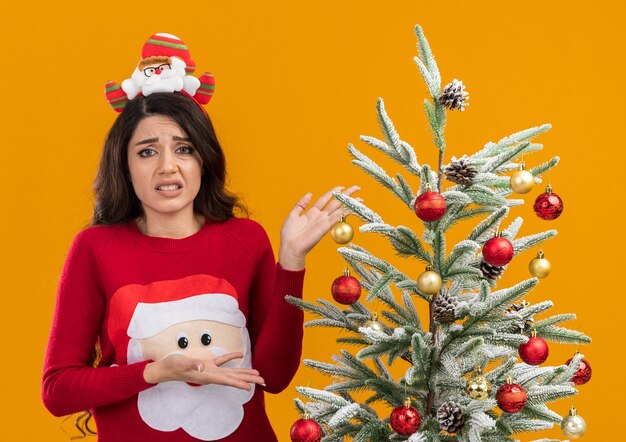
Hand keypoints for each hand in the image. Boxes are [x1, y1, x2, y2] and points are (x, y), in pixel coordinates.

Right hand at [143, 353, 264, 390]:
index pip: (226, 381)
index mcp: (207, 376)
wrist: (165, 368)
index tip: (250, 387)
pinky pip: (222, 361)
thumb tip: (202, 367)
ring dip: (244, 372)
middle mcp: (212, 375)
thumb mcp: (182, 363)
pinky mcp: (208, 364)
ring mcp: (210, 370)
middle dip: (249, 380)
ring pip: (231, 372)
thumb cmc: (173, 367)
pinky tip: (240, 356)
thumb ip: (192, 365)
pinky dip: (231, 358)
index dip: (238, 383)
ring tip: (257, 374)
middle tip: (263, 381)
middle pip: (234, 378)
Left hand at [279, 185, 360, 269]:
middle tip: (357, 188)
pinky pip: (336, 218)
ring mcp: (324, 222)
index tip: (342, 187)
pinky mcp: (325, 228)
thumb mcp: (293, 215)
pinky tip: (352, 208)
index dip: (334, 192)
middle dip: (347, 195)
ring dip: (350, 204)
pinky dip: (343, 213)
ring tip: (360, 199)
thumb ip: (301, 204)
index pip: (326, 199)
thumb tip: (310, 193)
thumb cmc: (289, 234)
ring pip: (339, 210)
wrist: (290, 248)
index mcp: (312, 212)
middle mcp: (321, 216)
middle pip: (336, 203)